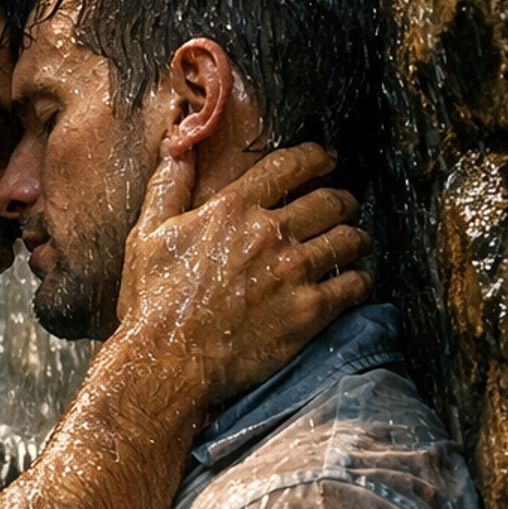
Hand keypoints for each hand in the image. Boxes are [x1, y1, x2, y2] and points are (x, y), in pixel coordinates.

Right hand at [116, 143, 369, 407]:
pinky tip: (356, 281)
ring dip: (357, 237)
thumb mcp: (147, 235)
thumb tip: (176, 147)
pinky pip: (353, 285)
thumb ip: (167, 186)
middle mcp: (269, 233)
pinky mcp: (307, 311)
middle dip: (343, 199)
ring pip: (348, 239)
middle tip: (345, 206)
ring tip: (356, 242)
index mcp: (233, 209)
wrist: (166, 361)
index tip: (326, 159)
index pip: (290, 165)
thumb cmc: (152, 302)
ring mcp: (292, 272)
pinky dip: (360, 280)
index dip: (316, 157)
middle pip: (330, 200)